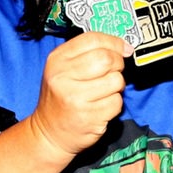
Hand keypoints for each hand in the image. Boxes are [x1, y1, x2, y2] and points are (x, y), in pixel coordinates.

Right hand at [29, 31, 130, 158]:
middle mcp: (63, 77)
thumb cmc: (61, 98)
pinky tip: (101, 106)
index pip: (92, 39)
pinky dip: (114, 104)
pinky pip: (116, 102)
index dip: (114, 42)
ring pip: (116, 80)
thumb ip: (87, 54)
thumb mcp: (63, 70)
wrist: (48, 132)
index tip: (123, 48)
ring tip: (104, 92)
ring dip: (117, 86)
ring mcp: (75, 98)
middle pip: (107, 58)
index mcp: (57, 60)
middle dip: (118, 64)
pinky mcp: (88, 116)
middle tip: (113, 72)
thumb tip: (123, 47)